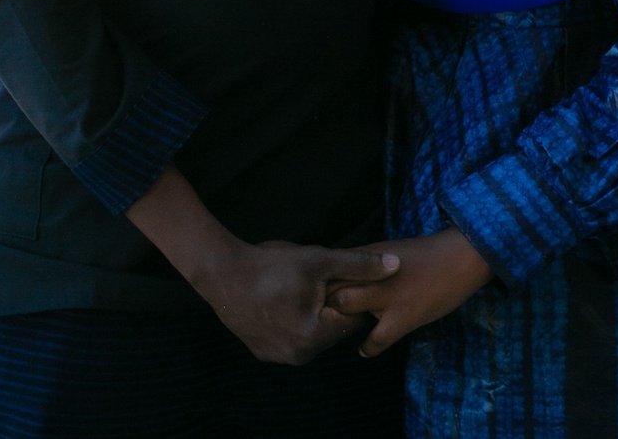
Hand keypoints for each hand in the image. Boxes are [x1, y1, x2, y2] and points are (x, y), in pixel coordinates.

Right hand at [192, 237, 400, 364]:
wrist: (221, 273)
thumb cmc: (272, 265)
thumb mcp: (320, 260)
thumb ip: (359, 266)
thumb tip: (396, 266)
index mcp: (315, 338)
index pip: (352, 318)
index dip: (349, 293)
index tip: (334, 276)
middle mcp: (298, 356)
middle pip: (332, 328)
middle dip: (331, 303)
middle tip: (314, 278)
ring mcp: (278, 357)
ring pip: (312, 332)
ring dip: (312, 311)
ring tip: (296, 286)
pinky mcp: (263, 352)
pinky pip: (291, 337)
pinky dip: (292, 319)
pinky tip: (281, 297)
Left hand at [326, 229, 492, 358]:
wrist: (459, 257)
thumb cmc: (425, 255)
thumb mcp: (390, 251)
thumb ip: (366, 264)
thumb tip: (345, 277)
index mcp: (369, 255)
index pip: (333, 268)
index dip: (321, 284)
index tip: (316, 296)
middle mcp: (373, 272)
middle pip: (331, 287)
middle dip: (323, 302)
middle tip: (322, 318)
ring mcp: (387, 295)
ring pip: (346, 308)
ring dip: (341, 322)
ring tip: (341, 331)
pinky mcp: (403, 316)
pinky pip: (375, 339)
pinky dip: (368, 348)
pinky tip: (364, 349)